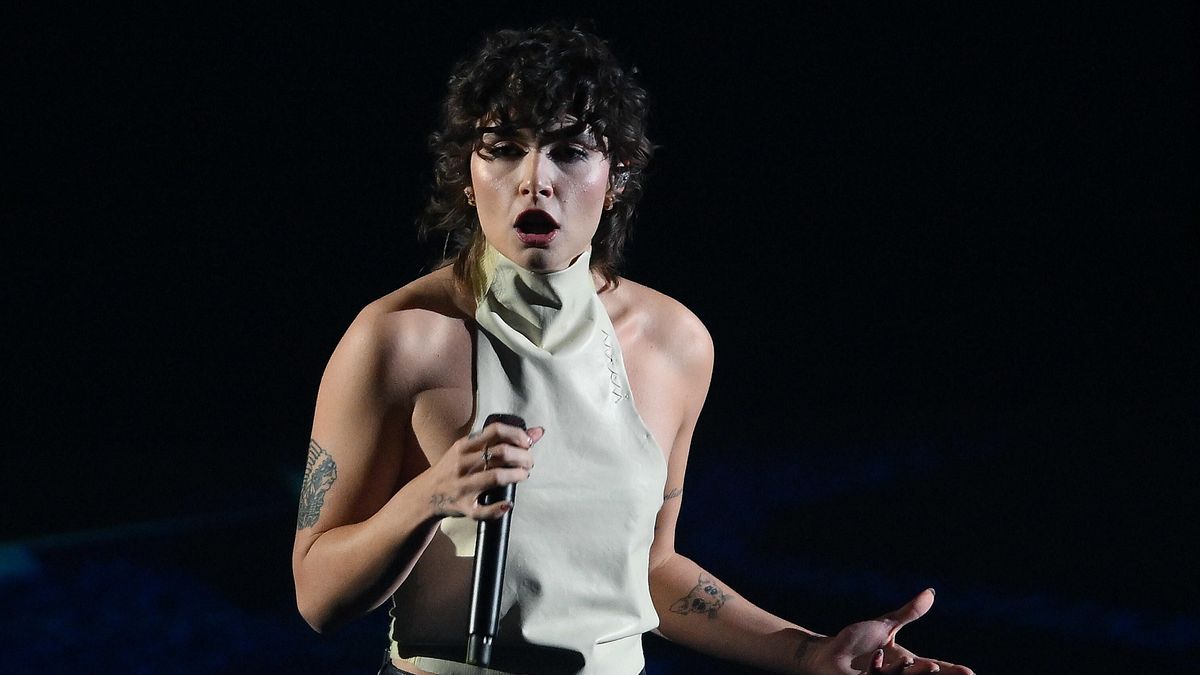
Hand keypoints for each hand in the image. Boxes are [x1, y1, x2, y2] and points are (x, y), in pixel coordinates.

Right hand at [418, 420, 542, 520]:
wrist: (426, 495)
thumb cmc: (454, 468)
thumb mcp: (471, 450)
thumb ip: (501, 440)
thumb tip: (538, 432)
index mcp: (463, 446)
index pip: (495, 431)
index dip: (517, 435)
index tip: (528, 443)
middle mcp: (462, 463)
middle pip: (500, 453)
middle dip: (523, 457)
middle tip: (529, 462)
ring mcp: (462, 486)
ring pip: (495, 477)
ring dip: (517, 475)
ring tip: (523, 475)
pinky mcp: (463, 507)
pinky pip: (483, 510)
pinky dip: (498, 508)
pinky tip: (508, 503)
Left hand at [805, 589, 973, 674]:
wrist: (828, 653)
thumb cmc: (856, 641)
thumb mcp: (886, 625)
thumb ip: (909, 613)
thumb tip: (930, 592)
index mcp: (906, 663)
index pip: (935, 667)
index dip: (951, 671)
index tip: (970, 673)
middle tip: (963, 674)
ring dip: (917, 673)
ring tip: (929, 665)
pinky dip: (882, 670)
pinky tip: (879, 658)